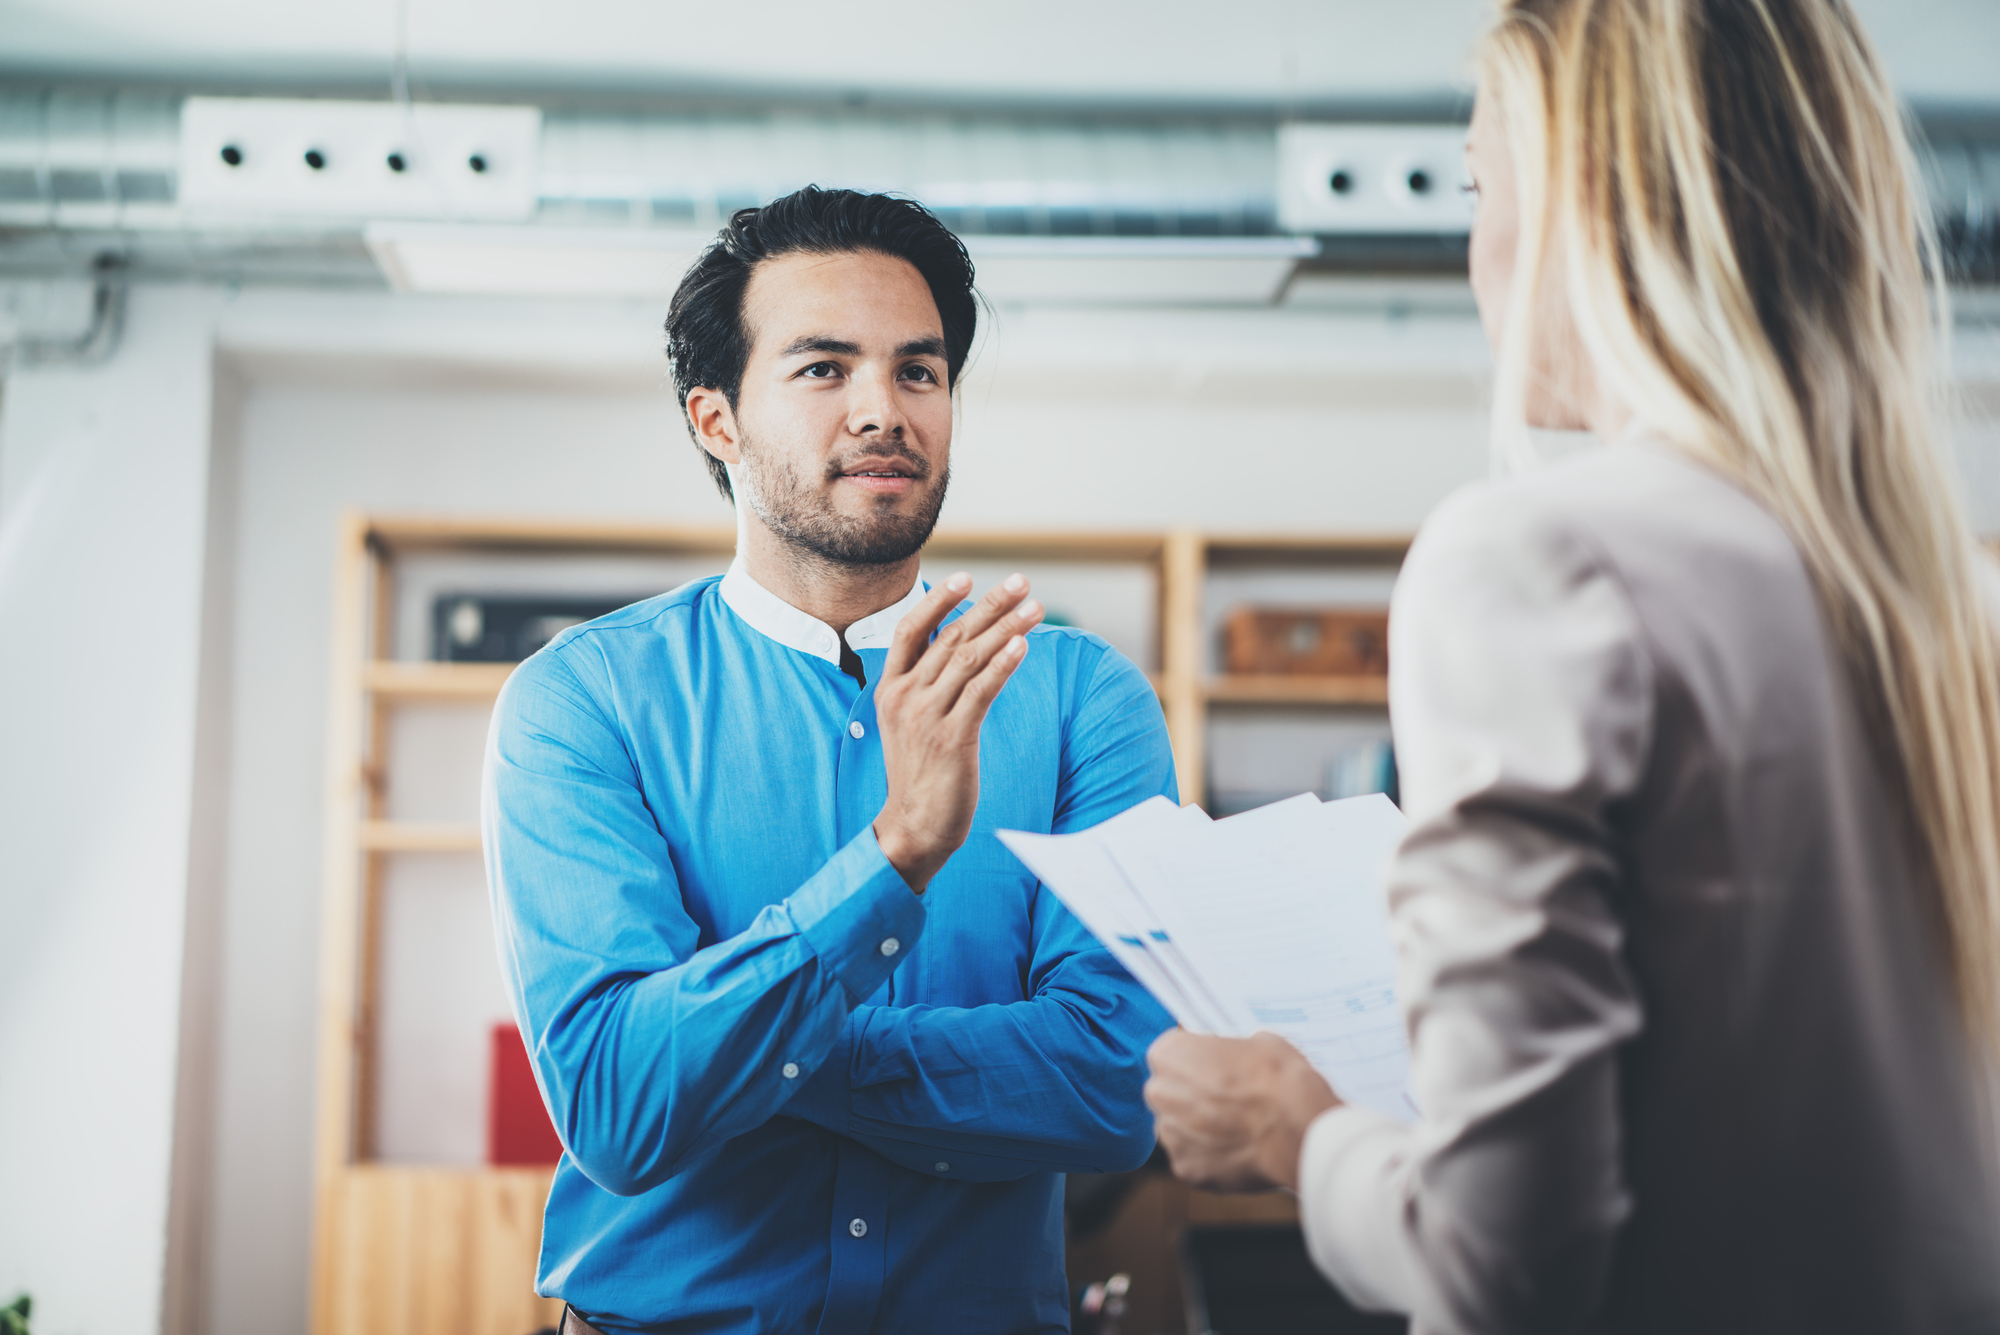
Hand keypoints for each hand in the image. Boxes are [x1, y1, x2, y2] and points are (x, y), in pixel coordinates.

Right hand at [871, 571, 1042, 892]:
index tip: (967, 576)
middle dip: (989, 606)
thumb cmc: (920, 772)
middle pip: (950, 637)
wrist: (914, 825)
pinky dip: (1003, 665)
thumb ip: (926, 685)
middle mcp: (904, 697)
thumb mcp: (909, 722)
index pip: (911, 630)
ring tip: (1035, 609)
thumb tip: (960, 647)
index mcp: (890, 689)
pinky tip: (1022, 647)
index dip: (938, 600)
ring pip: (969, 659)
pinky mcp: (951, 738)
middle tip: (1021, 583)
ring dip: (1006, 629)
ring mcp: (925, 717)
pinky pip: (981, 692)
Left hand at [1144, 1030, 1340, 1192]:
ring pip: (1180, 1129)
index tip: (1216, 1068)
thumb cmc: (1280, 1081)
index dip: (1197, 1060)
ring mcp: (1171, 1136)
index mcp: (1170, 1054)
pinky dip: (1213, 1157)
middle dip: (1193, 1095)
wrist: (1300, 1132)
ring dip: (1200, 1128)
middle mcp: (1160, 1094)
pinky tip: (1240, 1149)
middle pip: (1170, 1092)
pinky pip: (1195, 1159)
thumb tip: (1237, 1058)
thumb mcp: (1260, 1041)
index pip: (1172, 1053)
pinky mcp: (1187, 1170)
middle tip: (1228, 1098)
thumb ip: (1233, 1050)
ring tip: (1238, 1127)